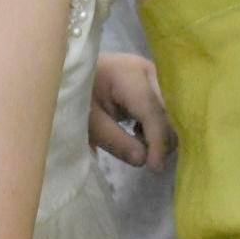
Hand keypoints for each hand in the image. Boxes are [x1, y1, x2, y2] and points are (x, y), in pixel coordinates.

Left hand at [89, 53, 173, 170]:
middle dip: (161, 139)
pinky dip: (156, 126)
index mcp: (129, 74)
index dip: (157, 140)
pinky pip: (164, 108)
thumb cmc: (78, 95)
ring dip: (160, 134)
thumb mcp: (90, 122)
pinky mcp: (153, 82)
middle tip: (147, 161)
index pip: (152, 111)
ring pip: (169, 111)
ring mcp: (153, 75)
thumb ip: (116, 141)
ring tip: (138, 145)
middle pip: (167, 110)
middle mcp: (148, 70)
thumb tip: (143, 159)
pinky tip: (139, 133)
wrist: (70, 73)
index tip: (155, 168)